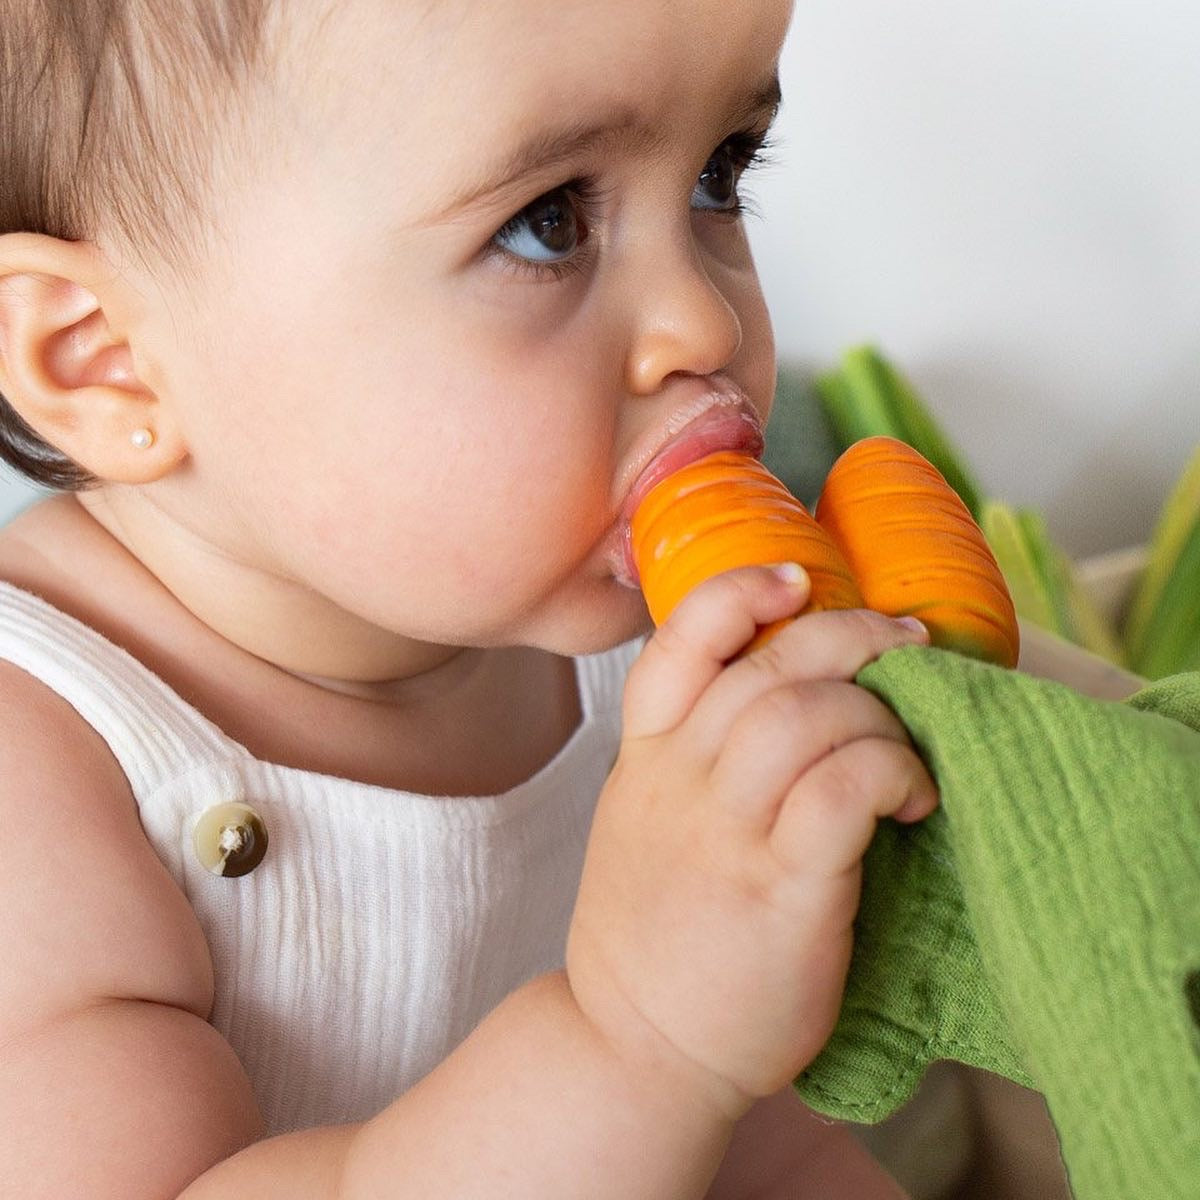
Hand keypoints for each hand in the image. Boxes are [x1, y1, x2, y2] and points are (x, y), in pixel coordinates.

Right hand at [567, 565, 936, 1119]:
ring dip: (880, 713)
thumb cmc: (656, 933)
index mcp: (644, 758)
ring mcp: (725, 833)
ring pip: (808, 714)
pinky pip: (844, 788)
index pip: (679, 642)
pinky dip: (893, 771)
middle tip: (906, 644)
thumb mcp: (643, 823)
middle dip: (852, 634)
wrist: (635, 1049)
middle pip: (770, 664)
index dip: (741, 591)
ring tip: (908, 748)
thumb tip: (784, 696)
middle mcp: (678, 781)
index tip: (796, 579)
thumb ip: (690, 757)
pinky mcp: (780, 890)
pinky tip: (914, 798)